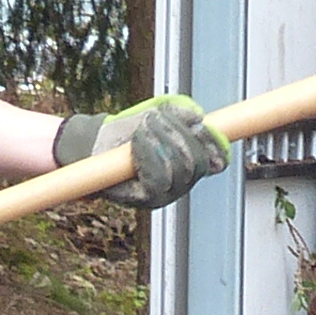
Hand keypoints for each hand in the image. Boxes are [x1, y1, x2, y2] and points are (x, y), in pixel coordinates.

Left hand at [56, 95, 229, 211]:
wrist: (97, 146)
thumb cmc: (128, 132)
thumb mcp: (155, 114)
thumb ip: (178, 113)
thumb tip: (196, 116)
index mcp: (192, 161)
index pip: (218, 159)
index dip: (215, 142)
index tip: (202, 124)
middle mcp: (184, 181)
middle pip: (197, 162)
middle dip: (179, 135)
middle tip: (156, 118)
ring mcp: (168, 194)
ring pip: (179, 170)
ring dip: (162, 142)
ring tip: (144, 127)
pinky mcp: (149, 201)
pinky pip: (158, 180)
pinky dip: (150, 155)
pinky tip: (138, 142)